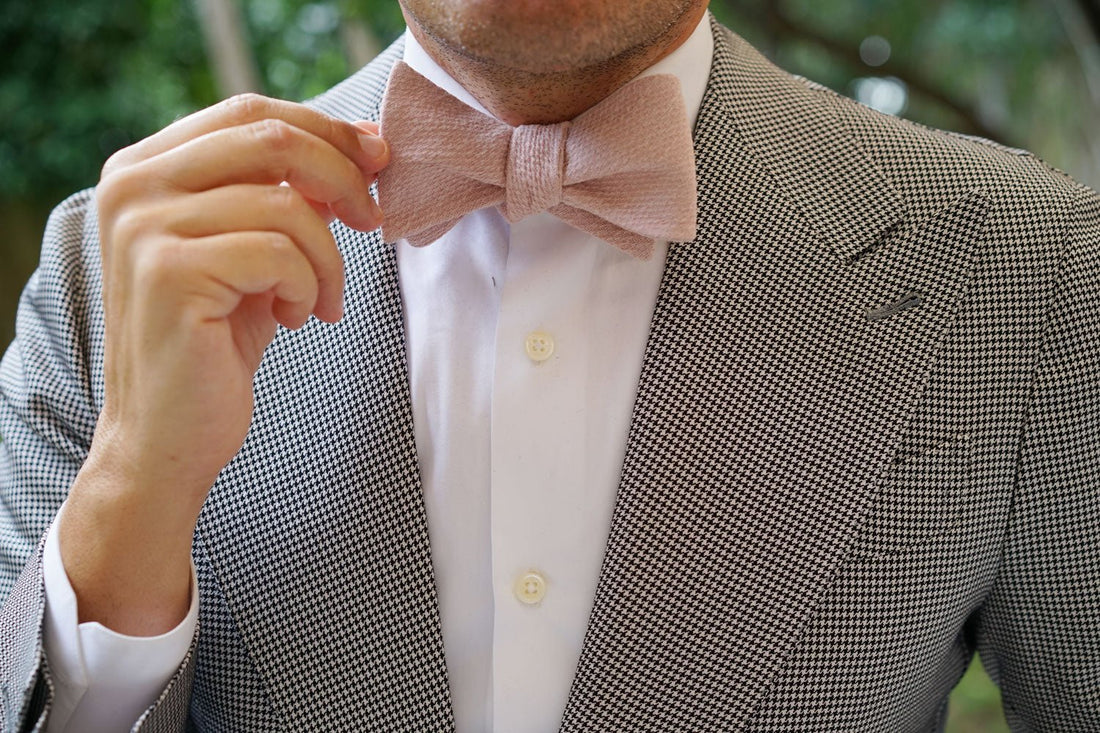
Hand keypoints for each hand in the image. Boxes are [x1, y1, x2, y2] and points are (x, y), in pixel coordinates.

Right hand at [59, 94, 388, 634]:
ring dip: (328, 258)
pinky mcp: (170, 273)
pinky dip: (310, 288)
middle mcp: (132, 186)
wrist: (167, 435)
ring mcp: (144, 227)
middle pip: (272, 138)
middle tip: (376, 220)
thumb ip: (286, 194)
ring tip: (319, 302)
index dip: (327, 130)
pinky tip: (296, 321)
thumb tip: (364, 144)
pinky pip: (281, 253)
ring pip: (288, 205)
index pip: (251, 112)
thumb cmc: (215, 342)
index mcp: (145, 168)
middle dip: (344, 177)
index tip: (377, 158)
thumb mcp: (252, 252)